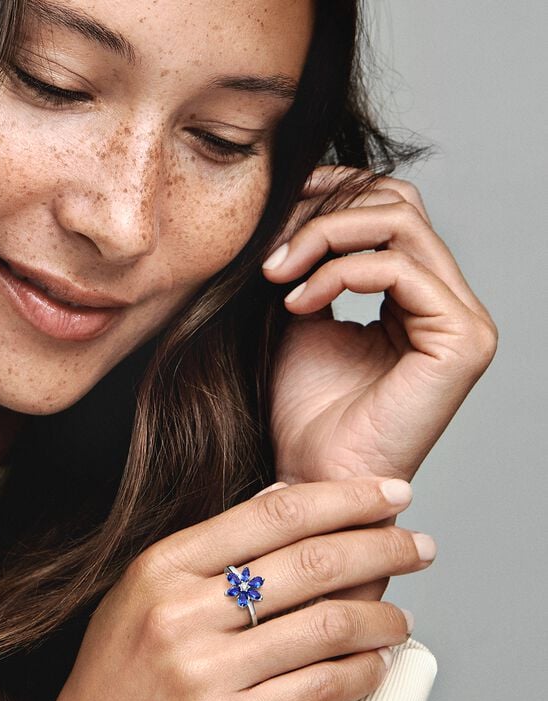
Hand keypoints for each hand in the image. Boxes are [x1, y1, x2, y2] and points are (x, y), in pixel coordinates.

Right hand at [25, 478, 429, 700]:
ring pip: (326, 625)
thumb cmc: (118, 675)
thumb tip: (286, 500)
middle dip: (382, 548)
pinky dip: (363, 672)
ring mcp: (201, 671)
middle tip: (420, 547)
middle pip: (310, 563)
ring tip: (402, 617)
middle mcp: (180, 611)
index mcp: (160, 566)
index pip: (272, 514)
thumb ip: (207, 549)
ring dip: (382, 617)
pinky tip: (377, 664)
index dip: (343, 497)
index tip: (390, 494)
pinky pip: (319, 688)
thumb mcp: (140, 592)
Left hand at [263, 166, 497, 484]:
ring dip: (323, 237)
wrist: (312, 476)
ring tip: (274, 272)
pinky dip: (337, 273)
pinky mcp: (462, 339)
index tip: (277, 201)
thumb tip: (295, 208)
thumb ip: (311, 266)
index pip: (390, 209)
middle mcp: (447, 301)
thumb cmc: (304, 413)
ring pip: (399, 224)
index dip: (335, 190)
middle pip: (399, 204)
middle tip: (271, 243)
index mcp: (416, 296)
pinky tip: (296, 302)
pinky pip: (398, 269)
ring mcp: (461, 319)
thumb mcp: (300, 320)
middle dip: (325, 209)